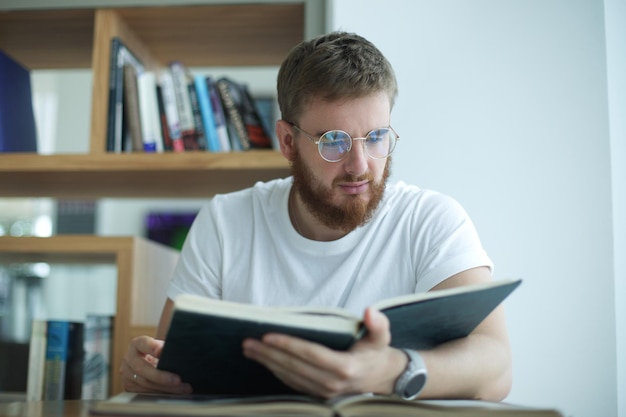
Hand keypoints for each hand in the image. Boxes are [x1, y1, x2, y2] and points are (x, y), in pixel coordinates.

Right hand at [120, 335, 191, 393]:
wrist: (148, 359)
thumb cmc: (159, 351)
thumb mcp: (162, 345)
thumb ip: (167, 347)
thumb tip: (181, 352)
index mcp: (137, 344)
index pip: (144, 344)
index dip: (152, 347)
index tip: (162, 351)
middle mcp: (129, 358)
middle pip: (143, 369)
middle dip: (161, 376)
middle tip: (178, 380)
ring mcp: (126, 373)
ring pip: (145, 383)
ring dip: (165, 388)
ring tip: (182, 388)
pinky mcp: (129, 385)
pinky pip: (145, 392)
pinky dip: (161, 392)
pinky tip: (173, 392)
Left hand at [242, 308, 406, 397]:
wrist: (382, 377)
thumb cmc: (376, 352)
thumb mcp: (381, 336)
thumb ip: (378, 324)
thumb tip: (370, 311)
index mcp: (345, 367)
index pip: (310, 354)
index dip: (288, 345)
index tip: (268, 336)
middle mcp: (332, 383)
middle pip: (294, 367)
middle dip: (269, 354)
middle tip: (248, 342)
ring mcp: (324, 391)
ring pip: (290, 376)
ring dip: (268, 363)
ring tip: (250, 350)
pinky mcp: (318, 395)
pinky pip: (293, 383)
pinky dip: (276, 372)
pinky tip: (265, 361)